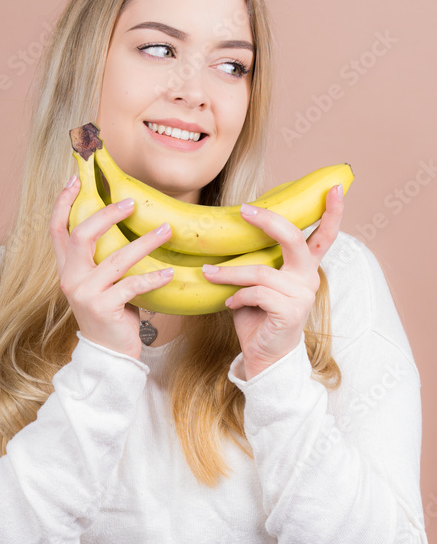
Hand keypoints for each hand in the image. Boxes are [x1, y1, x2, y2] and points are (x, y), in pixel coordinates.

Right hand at [50, 176, 174, 360]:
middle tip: (131, 204)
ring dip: (145, 242)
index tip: (77, 179)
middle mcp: (71, 279)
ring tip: (166, 230)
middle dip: (108, 215)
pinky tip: (169, 273)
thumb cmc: (110, 312)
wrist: (108, 354)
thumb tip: (124, 220)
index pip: (56, 229)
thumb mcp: (99, 283)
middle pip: (82, 235)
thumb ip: (101, 258)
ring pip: (116, 259)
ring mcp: (85, 294)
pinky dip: (153, 278)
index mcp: (66, 269)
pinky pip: (133, 285)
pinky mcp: (104, 308)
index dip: (63, 202)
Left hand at [201, 183, 344, 379]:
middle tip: (244, 210)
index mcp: (304, 267)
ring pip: (261, 272)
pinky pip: (257, 294)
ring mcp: (301, 295)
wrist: (264, 356)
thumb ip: (257, 262)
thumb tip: (230, 235)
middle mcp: (308, 277)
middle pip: (294, 239)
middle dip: (269, 221)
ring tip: (209, 273)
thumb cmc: (259, 316)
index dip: (331, 212)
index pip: (323, 236)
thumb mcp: (258, 284)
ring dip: (229, 272)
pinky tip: (229, 303)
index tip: (333, 187)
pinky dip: (238, 296)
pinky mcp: (290, 312)